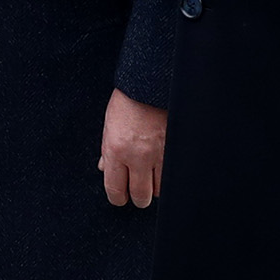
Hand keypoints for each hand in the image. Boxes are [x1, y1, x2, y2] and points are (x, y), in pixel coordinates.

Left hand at [98, 90, 167, 208]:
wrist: (151, 81)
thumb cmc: (129, 100)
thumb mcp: (110, 125)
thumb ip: (107, 151)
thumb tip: (104, 169)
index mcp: (116, 150)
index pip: (116, 190)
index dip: (118, 198)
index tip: (121, 197)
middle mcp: (138, 156)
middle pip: (140, 196)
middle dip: (138, 197)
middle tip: (138, 190)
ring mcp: (160, 153)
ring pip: (160, 190)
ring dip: (157, 186)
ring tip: (153, 176)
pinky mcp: (176, 149)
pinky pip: (174, 175)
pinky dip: (169, 175)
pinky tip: (165, 168)